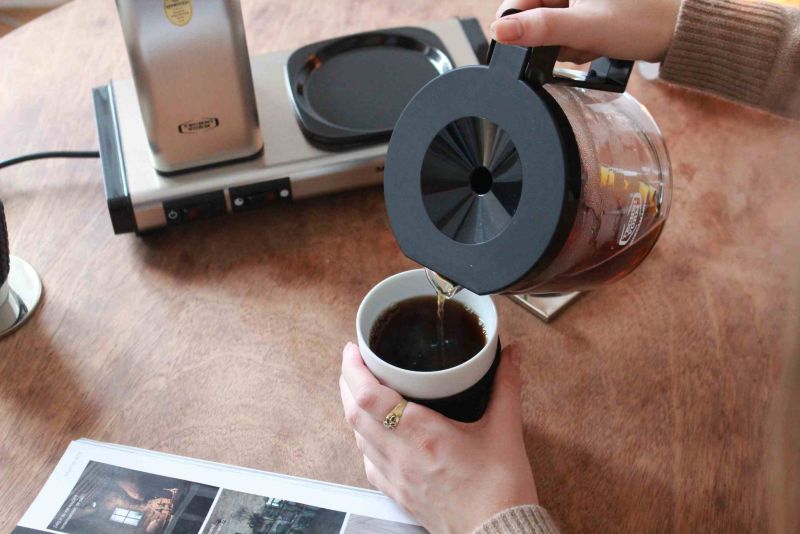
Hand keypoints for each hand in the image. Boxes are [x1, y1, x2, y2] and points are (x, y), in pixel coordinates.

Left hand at [339, 342, 536, 533]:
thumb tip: (512, 354)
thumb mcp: (506, 429)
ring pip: (356, 436)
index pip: (368, 396)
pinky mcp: (397, 493)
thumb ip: (506, 384)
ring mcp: (395, 476)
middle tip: (355, 361)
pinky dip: (363, 438)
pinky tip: (375, 431)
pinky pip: (367, 461)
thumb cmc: (500, 489)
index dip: (353, 369)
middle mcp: (400, 455)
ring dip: (353, 408)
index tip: (354, 349)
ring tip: (361, 388)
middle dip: (347, 382)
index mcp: (421, 434)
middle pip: (353, 413)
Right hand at [491, 0, 682, 62]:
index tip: (544, 42)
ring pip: (550, 25)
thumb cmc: (643, 22)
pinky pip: (566, 28)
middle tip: (577, 43)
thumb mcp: (586, 28)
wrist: (677, 32)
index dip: (524, 25)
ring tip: (591, 43)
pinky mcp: (587, 8)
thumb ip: (541, 29)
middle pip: (535, 14)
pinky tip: (595, 43)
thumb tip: (501, 31)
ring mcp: (578, 0)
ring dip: (566, 43)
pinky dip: (577, 42)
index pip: (519, 1)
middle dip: (552, 37)